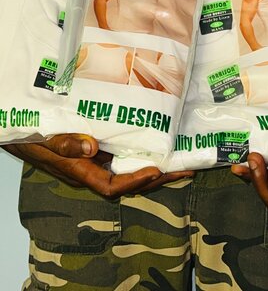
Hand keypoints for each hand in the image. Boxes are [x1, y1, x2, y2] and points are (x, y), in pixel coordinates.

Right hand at [4, 134, 193, 198]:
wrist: (27, 136)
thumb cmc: (36, 138)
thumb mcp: (48, 139)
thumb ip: (67, 144)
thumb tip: (92, 147)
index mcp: (82, 173)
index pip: (112, 186)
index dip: (135, 181)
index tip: (156, 170)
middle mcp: (93, 172)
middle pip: (129, 182)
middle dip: (157, 178)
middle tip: (184, 170)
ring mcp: (97, 164)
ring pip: (129, 171)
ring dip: (154, 168)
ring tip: (180, 162)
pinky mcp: (98, 154)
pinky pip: (123, 159)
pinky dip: (141, 155)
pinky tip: (157, 146)